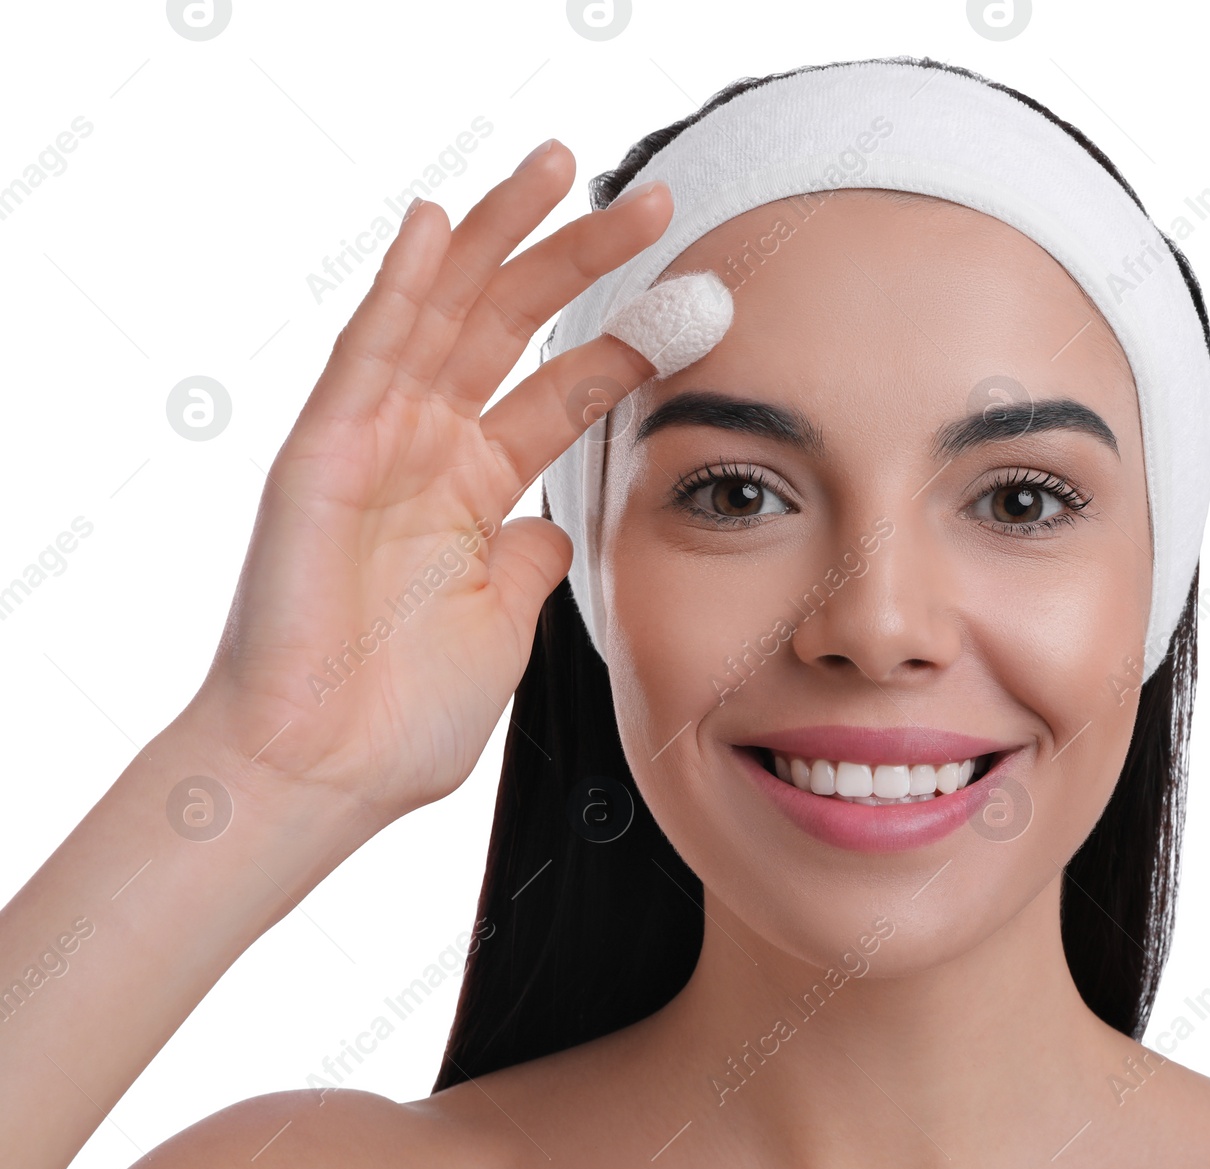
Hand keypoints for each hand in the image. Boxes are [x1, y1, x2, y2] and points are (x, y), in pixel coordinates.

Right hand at [186, 141, 665, 850]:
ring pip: (445, 312)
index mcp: (475, 489)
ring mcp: (374, 442)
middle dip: (583, 260)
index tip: (701, 299)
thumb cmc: (404, 716)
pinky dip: (401, 284)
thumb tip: (555, 527)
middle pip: (513, 327)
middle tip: (659, 204)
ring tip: (563, 166)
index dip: (629, 338)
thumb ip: (528, 560)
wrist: (327, 774)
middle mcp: (428, 449)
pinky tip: (439, 221)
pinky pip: (366, 353)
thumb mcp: (503, 620)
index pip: (565, 388)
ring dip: (501, 236)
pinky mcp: (322, 454)